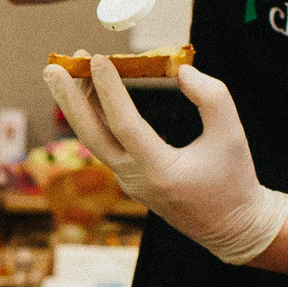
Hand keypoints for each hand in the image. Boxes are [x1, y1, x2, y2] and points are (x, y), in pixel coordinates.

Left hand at [43, 57, 287, 264]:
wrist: (231, 227)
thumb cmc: (234, 180)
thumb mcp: (232, 135)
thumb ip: (211, 97)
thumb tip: (180, 71)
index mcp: (160, 171)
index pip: (124, 125)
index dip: (109, 90)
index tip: (98, 58)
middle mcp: (135, 180)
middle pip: (91, 136)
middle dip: (69, 99)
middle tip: (53, 66)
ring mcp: (128, 182)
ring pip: (93, 140)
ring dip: (77, 105)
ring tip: (63, 71)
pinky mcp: (130, 179)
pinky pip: (104, 144)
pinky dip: (93, 116)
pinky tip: (88, 91)